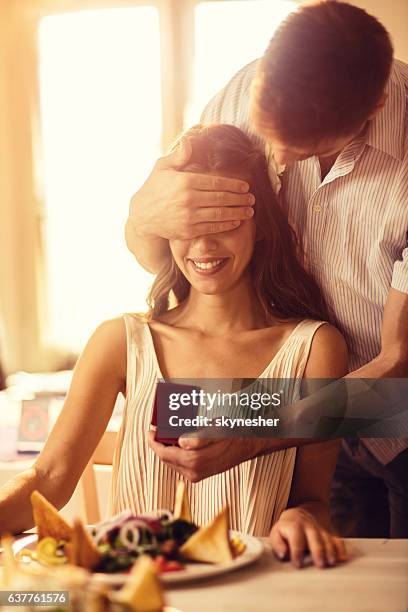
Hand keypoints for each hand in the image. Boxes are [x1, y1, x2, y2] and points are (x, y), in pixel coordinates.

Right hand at [129, 140, 254, 240]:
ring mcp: (189, 217)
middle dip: (240, 199)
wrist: (142, 216)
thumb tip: (190, 139)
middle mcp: (188, 200)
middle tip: (252, 199)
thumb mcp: (163, 167)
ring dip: (238, 212)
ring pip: (220, 214)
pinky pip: (212, 227)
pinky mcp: (188, 231)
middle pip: (222, 198)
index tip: (245, 186)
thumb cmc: (154, 188)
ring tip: (249, 211)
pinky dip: (227, 224)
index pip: (216, 182)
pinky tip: (236, 221)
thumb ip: (179, 155)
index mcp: (185, 182)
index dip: (234, 185)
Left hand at [147, 431, 261, 481]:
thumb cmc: (231, 436)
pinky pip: (179, 465)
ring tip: (166, 435)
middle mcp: (193, 472)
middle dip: (159, 445)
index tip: (150, 431)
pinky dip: (175, 454)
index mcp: (194, 461)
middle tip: (156, 431)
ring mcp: (195, 475)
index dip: (154, 442)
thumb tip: (181, 442)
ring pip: (172, 462)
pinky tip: (178, 443)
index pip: (164, 454)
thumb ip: (198, 438)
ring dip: (167, 449)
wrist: (247, 446)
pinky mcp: (198, 475)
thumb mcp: (215, 431)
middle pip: (165, 459)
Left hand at [270, 507, 346, 568]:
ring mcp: (320, 528)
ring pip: (326, 538)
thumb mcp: (276, 534)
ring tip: (331, 562)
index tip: (298, 564)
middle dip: (317, 550)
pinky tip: (342, 558)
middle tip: (320, 564)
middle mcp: (308, 525)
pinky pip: (337, 539)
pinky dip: (340, 548)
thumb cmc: (286, 530)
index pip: (296, 538)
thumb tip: (283, 554)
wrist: (299, 515)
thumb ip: (277, 544)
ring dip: (330, 550)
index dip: (296, 551)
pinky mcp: (329, 533)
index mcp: (294, 525)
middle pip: (314, 536)